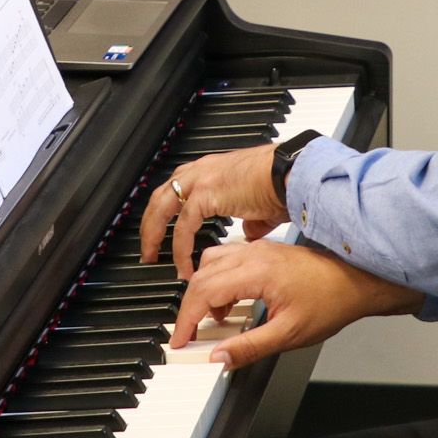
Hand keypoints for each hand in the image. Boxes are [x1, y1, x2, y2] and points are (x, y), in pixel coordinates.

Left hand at [139, 145, 286, 278]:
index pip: (176, 190)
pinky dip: (181, 249)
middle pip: (160, 197)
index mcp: (210, 171)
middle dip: (149, 224)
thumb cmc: (282, 186)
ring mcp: (200, 180)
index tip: (160, 232)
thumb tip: (249, 233)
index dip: (165, 212)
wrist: (291, 175)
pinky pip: (183, 227)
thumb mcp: (259, 207)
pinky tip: (184, 266)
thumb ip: (249, 221)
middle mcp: (200, 171)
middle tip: (146, 249)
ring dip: (153, 236)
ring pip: (162, 208)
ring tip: (152, 259)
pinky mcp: (206, 195)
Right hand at [174, 240, 423, 368]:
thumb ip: (248, 347)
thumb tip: (219, 357)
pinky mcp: (265, 252)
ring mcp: (259, 251)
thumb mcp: (288, 335)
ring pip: (211, 262)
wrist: (357, 282)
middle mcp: (253, 255)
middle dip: (189, 306)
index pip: (204, 292)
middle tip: (188, 333)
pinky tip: (231, 302)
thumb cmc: (330, 303)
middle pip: (201, 275)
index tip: (180, 339)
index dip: (186, 319)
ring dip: (203, 290)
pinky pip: (227, 260)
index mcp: (256, 272)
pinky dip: (218, 281)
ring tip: (214, 319)